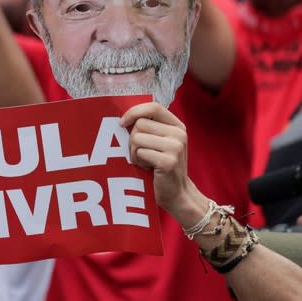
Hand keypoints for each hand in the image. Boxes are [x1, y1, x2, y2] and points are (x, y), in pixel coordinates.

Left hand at [120, 102, 202, 222]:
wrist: (177, 194)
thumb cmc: (162, 166)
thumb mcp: (161, 143)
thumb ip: (149, 128)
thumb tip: (123, 117)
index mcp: (177, 126)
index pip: (153, 107)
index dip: (134, 111)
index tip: (122, 123)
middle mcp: (179, 134)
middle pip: (140, 124)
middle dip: (132, 139)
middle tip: (141, 153)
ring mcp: (175, 147)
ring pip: (137, 138)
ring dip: (134, 151)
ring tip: (145, 161)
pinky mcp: (168, 161)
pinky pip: (140, 152)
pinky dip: (138, 161)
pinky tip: (148, 168)